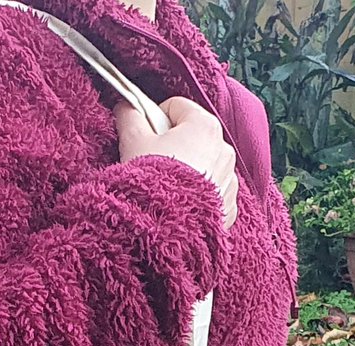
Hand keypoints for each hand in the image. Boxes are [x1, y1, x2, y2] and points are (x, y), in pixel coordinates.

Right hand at [115, 96, 237, 229]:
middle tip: (153, 165)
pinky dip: (200, 197)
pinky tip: (182, 207)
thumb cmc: (152, 183)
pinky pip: (213, 194)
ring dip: (188, 172)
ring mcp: (229, 180)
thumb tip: (125, 105)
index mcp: (205, 125)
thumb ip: (129, 117)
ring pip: (205, 165)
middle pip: (193, 136)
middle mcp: (224, 149)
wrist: (166, 231)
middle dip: (173, 146)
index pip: (177, 107)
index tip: (144, 135)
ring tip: (167, 190)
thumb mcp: (133, 142)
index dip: (155, 118)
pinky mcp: (229, 207)